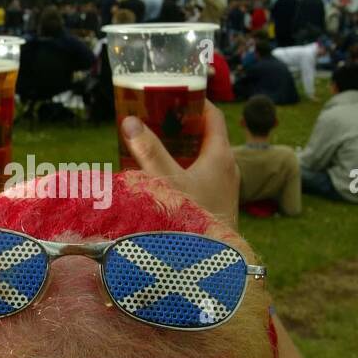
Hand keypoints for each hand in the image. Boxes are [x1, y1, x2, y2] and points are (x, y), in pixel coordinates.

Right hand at [121, 101, 239, 230]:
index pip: (212, 115)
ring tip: (153, 143)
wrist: (213, 263)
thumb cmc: (194, 219)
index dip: (194, 101)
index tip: (172, 94)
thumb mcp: (167, 181)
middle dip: (180, 125)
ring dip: (180, 148)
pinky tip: (162, 175)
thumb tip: (130, 121)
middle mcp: (227, 167)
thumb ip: (149, 151)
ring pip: (202, 157)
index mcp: (221, 155)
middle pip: (205, 135)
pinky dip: (183, 167)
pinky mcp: (217, 202)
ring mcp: (223, 186)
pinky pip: (201, 175)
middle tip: (155, 118)